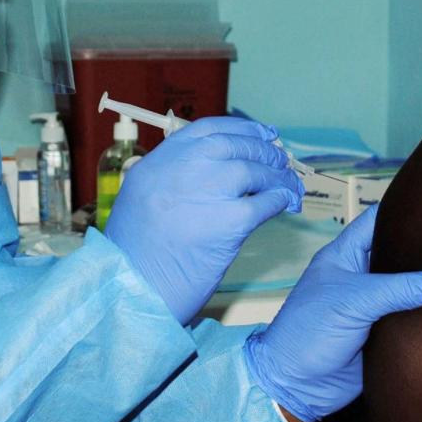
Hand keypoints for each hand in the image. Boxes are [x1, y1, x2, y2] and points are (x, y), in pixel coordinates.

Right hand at [105, 116, 303, 324]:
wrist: (133, 291)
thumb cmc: (136, 255)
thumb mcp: (142, 199)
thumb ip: (173, 178)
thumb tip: (218, 167)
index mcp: (158, 162)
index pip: (207, 129)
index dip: (240, 129)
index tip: (260, 134)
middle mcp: (180, 169)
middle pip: (233, 145)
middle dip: (262, 150)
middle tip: (280, 159)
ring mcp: (205, 192)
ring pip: (253, 170)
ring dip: (277, 176)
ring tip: (288, 184)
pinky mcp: (228, 222)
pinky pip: (264, 202)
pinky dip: (280, 199)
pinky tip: (286, 203)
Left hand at [244, 205, 421, 421]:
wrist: (298, 385)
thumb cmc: (309, 333)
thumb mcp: (353, 302)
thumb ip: (397, 289)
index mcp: (345, 256)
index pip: (375, 222)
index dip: (401, 212)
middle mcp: (361, 277)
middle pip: (397, 255)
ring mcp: (373, 305)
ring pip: (408, 288)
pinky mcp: (384, 333)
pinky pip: (411, 318)